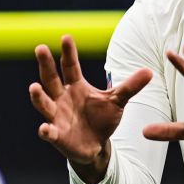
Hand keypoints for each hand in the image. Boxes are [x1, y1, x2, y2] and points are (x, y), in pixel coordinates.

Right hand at [29, 35, 151, 183]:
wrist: (96, 145)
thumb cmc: (102, 119)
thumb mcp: (117, 101)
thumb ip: (130, 86)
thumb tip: (150, 71)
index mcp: (76, 85)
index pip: (70, 66)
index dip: (68, 52)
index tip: (66, 37)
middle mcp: (62, 97)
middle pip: (51, 78)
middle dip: (46, 64)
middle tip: (40, 48)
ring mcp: (56, 116)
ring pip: (44, 103)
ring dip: (38, 96)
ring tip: (33, 87)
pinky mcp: (56, 135)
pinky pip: (48, 132)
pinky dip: (46, 131)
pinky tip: (45, 129)